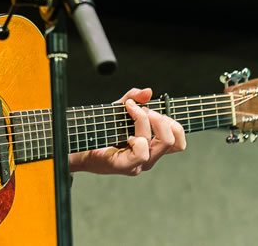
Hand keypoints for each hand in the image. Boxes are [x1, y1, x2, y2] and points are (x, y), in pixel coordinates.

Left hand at [68, 87, 185, 175]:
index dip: (172, 124)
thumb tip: (148, 92)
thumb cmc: (101, 131)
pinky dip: (138, 138)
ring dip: (147, 121)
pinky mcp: (125, 166)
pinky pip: (142, 154)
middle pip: (173, 140)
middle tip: (142, 109)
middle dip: (160, 119)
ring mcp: (138, 164)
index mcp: (151, 146)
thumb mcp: (118, 110)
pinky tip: (126, 135)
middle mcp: (149, 157)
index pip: (178, 141)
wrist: (78, 146)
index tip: (152, 110)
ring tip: (131, 112)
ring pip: (159, 143)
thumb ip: (133, 98)